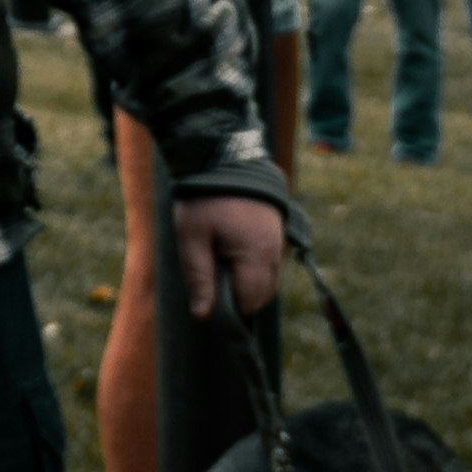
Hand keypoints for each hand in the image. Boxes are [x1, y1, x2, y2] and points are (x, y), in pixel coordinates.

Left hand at [175, 191, 287, 319]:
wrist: (222, 155)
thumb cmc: (204, 199)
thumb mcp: (192, 238)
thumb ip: (199, 277)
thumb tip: (203, 315)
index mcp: (255, 256)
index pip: (250, 301)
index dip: (231, 308)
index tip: (212, 300)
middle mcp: (274, 251)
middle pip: (263, 293)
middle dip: (241, 296)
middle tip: (214, 280)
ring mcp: (278, 239)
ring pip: (268, 277)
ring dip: (249, 280)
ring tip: (222, 261)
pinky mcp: (277, 228)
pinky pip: (270, 260)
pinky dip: (255, 264)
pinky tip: (233, 250)